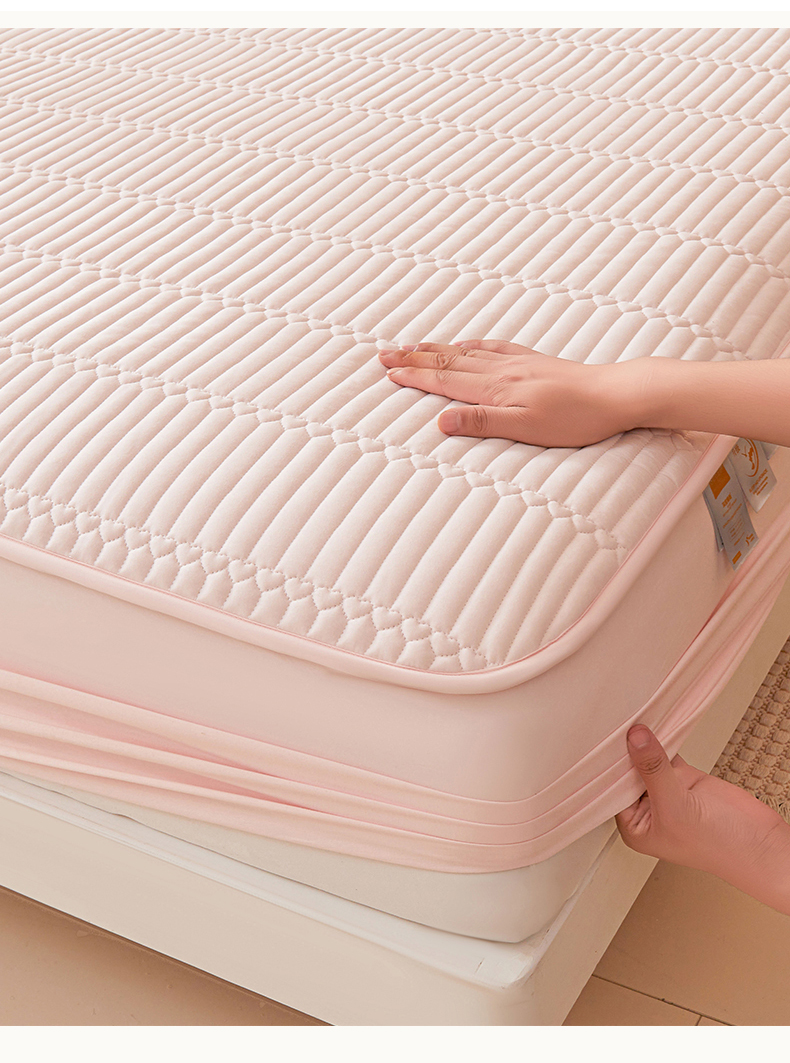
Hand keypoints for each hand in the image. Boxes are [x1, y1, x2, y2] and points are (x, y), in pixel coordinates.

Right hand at [379, 339, 645, 446]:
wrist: (614, 394)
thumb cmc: (574, 419)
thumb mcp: (526, 428)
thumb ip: (482, 422)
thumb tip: (440, 421)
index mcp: (496, 389)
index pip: (444, 381)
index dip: (414, 376)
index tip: (388, 372)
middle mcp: (501, 370)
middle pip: (448, 361)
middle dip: (413, 358)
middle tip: (384, 353)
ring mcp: (517, 362)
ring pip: (466, 352)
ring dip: (435, 349)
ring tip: (411, 345)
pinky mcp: (533, 361)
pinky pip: (492, 347)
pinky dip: (470, 344)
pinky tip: (465, 343)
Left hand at [617, 725, 789, 909]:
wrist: (760, 843)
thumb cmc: (719, 846)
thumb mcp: (676, 807)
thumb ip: (654, 770)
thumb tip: (636, 739)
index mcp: (634, 826)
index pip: (611, 790)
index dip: (607, 766)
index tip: (600, 739)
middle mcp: (646, 809)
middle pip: (627, 772)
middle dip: (623, 751)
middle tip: (612, 721)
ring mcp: (666, 791)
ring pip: (646, 760)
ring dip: (642, 743)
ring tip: (629, 716)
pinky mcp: (683, 778)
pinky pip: (666, 753)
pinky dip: (662, 740)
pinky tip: (653, 724)